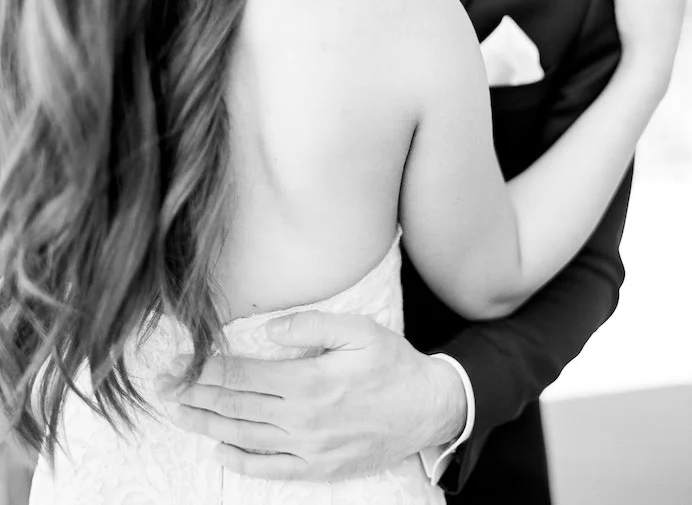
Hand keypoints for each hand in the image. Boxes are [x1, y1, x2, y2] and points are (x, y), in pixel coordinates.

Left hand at [155, 310, 466, 480]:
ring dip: (207, 425)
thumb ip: (312, 326)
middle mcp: (303, 420)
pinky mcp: (319, 468)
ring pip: (246, 437)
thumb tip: (270, 330)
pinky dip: (240, 460)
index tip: (179, 362)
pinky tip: (219, 450)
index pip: (243, 376)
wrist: (427, 409)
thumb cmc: (392, 364)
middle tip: (162, 388)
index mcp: (309, 382)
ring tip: (178, 415)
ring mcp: (309, 448)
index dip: (206, 369)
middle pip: (236, 408)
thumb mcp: (359, 331)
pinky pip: (270, 468)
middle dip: (194, 396)